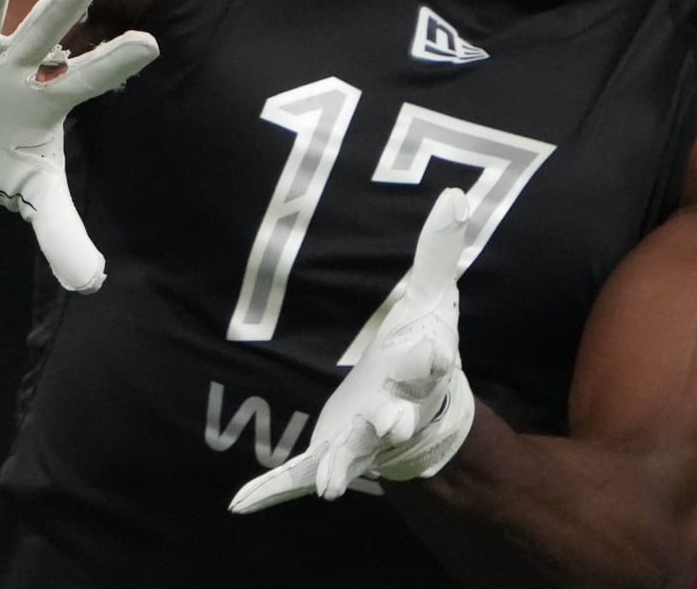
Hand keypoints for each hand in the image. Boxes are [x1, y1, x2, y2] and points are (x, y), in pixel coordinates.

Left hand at [230, 187, 473, 512]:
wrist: (414, 416)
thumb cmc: (419, 352)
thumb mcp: (430, 298)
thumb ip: (439, 248)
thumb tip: (457, 194)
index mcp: (417, 372)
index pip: (431, 364)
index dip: (431, 359)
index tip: (432, 353)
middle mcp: (393, 411)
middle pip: (396, 419)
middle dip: (391, 422)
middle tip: (386, 426)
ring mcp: (359, 440)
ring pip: (351, 457)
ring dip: (339, 467)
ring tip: (329, 483)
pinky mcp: (327, 454)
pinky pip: (295, 478)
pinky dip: (270, 491)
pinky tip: (239, 502)